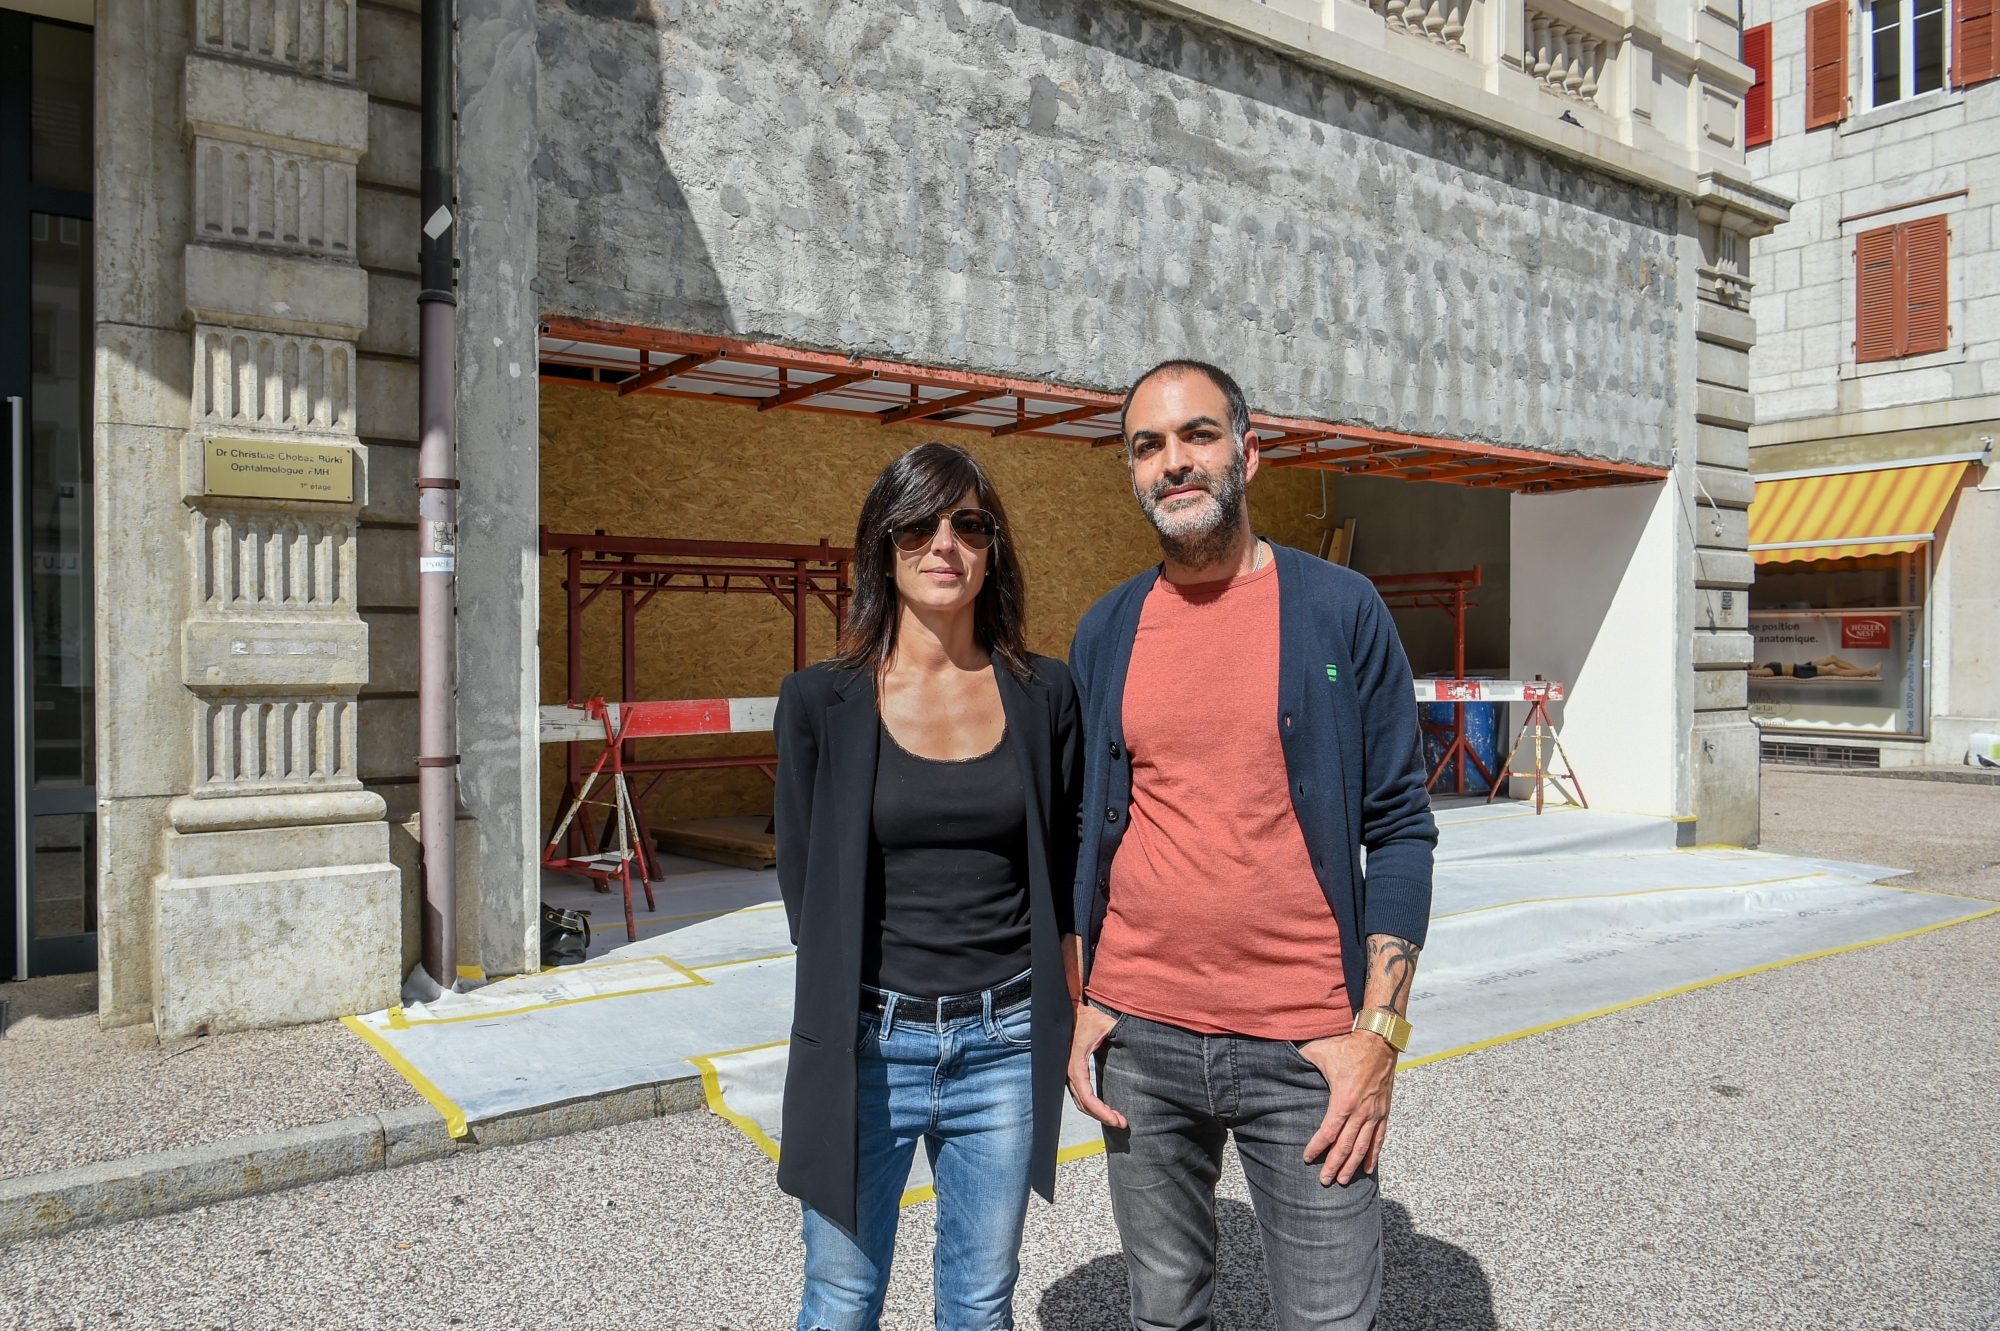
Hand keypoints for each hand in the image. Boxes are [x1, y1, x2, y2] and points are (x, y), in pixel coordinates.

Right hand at [1065, 1003, 1127, 1128]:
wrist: (1070, 1011)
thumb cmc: (1086, 1017)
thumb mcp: (1105, 1023)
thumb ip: (1120, 1031)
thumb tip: (1138, 1037)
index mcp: (1076, 1065)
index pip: (1087, 1097)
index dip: (1102, 1112)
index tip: (1117, 1120)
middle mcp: (1069, 1073)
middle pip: (1084, 1105)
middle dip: (1103, 1116)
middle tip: (1122, 1123)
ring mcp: (1068, 1074)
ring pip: (1080, 1102)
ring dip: (1097, 1113)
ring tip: (1116, 1119)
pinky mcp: (1072, 1072)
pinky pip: (1080, 1095)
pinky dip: (1092, 1105)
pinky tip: (1105, 1108)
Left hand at [1297, 1029, 1397, 1185]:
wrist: (1379, 1040)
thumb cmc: (1348, 1046)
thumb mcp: (1320, 1051)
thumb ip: (1301, 1060)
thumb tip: (1281, 1064)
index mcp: (1343, 1100)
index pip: (1328, 1132)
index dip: (1317, 1147)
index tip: (1307, 1158)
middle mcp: (1361, 1111)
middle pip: (1346, 1146)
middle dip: (1334, 1165)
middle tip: (1325, 1181)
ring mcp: (1374, 1113)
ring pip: (1363, 1146)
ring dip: (1352, 1165)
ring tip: (1344, 1180)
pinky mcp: (1383, 1111)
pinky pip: (1379, 1138)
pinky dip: (1373, 1155)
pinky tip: (1367, 1169)